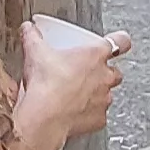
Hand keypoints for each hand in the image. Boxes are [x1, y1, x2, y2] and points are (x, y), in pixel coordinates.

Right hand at [11, 14, 129, 149]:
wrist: (44, 117)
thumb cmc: (46, 84)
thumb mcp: (35, 52)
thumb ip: (32, 37)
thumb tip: (28, 29)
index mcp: (95, 55)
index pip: (121, 41)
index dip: (120, 40)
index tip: (119, 41)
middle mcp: (105, 77)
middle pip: (114, 72)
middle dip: (104, 73)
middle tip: (86, 73)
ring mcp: (104, 99)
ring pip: (106, 95)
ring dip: (94, 95)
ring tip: (74, 96)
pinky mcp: (99, 120)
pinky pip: (97, 116)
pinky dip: (88, 115)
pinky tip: (73, 113)